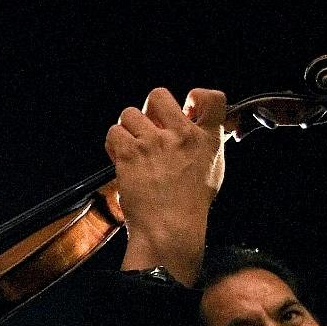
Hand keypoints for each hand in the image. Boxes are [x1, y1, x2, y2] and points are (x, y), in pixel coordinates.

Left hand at [107, 87, 226, 283]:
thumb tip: (201, 125)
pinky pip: (114, 132)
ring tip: (134, 149)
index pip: (212, 98)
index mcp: (206, 138)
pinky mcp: (130, 153)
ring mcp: (154, 142)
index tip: (187, 106)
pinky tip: (123, 158)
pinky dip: (114, 144)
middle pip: (159, 95)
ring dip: (129, 128)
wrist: (169, 229)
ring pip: (130, 112)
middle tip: (150, 129)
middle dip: (150, 109)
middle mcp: (181, 135)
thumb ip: (207, 143)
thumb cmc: (190, 206)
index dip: (196, 96)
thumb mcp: (212, 170)